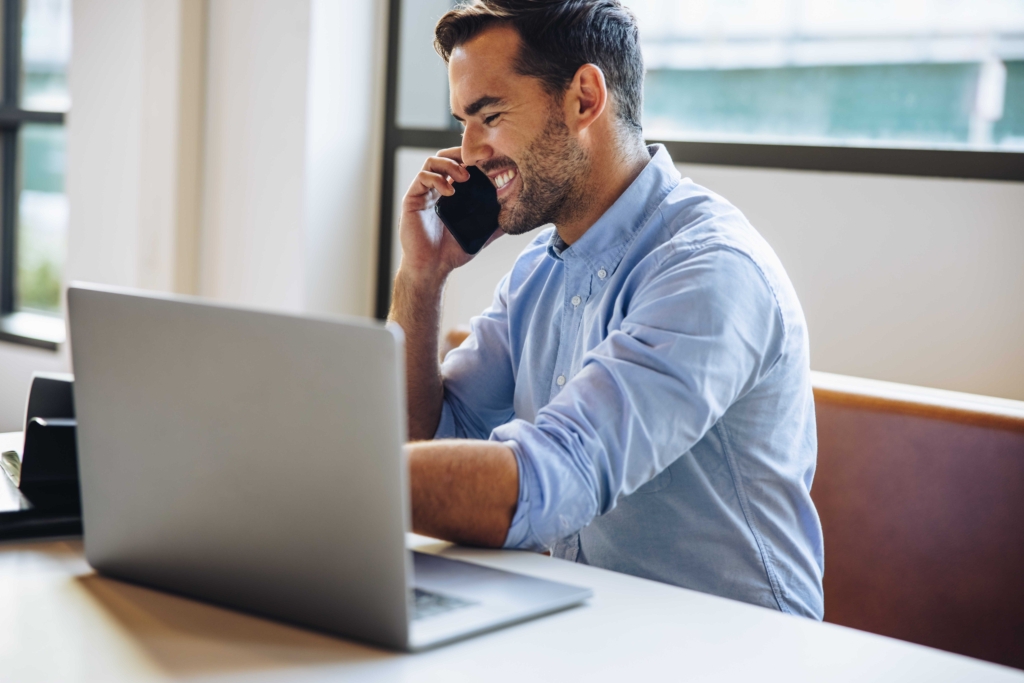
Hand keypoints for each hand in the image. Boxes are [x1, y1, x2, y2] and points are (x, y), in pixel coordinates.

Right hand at [397, 147, 499, 283]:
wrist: (431, 268)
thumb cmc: (451, 252)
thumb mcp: (479, 234)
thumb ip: (494, 224)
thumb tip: (515, 217)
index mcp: (450, 193)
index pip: (459, 164)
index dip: (472, 158)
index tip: (489, 158)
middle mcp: (435, 189)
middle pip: (445, 156)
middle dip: (461, 154)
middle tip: (479, 161)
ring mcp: (423, 192)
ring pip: (432, 162)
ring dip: (450, 164)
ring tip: (464, 177)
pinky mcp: (412, 198)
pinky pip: (422, 177)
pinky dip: (437, 179)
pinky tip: (450, 192)